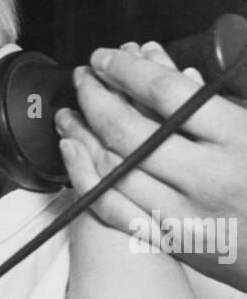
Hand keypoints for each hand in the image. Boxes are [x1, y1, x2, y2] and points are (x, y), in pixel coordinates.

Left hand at [55, 41, 246, 285]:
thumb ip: (222, 99)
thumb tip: (171, 68)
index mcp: (238, 137)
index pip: (167, 92)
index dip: (128, 70)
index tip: (106, 57)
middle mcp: (210, 175)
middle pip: (130, 130)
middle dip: (96, 97)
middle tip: (82, 78)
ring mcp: (187, 213)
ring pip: (114, 169)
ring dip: (81, 135)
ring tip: (68, 112)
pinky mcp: (172, 241)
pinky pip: (114, 208)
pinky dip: (86, 179)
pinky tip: (74, 154)